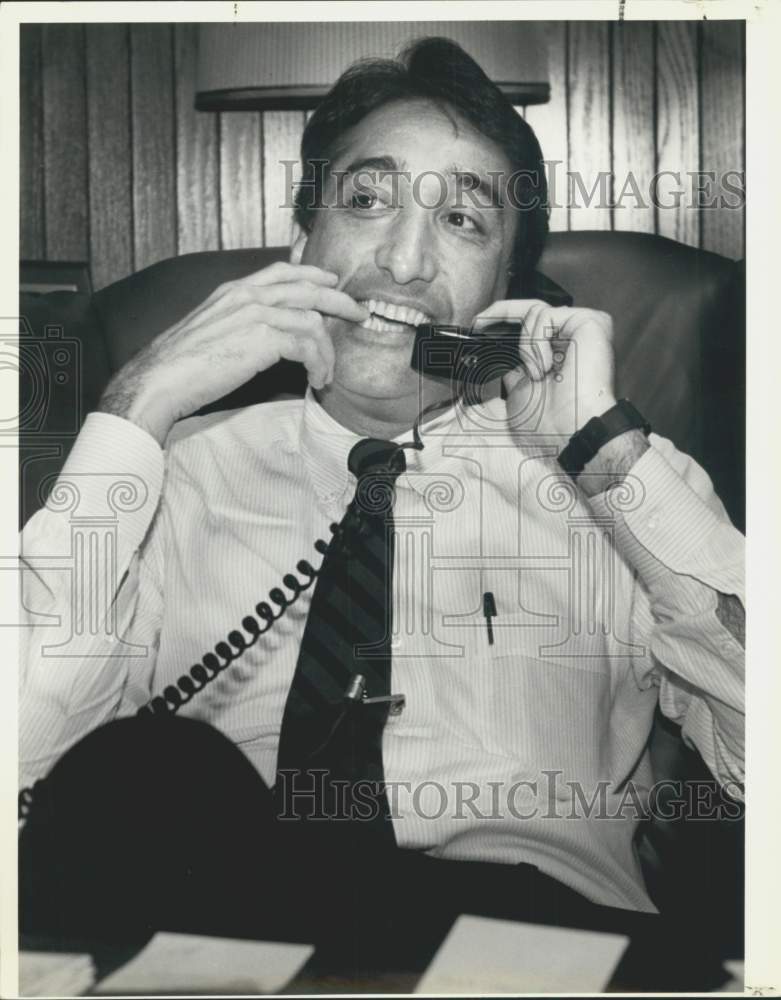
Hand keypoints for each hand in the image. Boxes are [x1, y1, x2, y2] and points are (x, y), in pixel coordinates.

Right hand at [98, 262, 367, 443]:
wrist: (160, 379)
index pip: (282, 271)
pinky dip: (319, 364)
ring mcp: (255, 314)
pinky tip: (317, 379)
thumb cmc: (181, 365)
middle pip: (307, 288)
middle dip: (339, 301)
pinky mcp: (262, 338)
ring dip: (327, 350)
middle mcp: (246, 295)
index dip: (313, 276)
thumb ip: (239, 324)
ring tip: (327, 372)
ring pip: (312, 320)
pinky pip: (307, 346)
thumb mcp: (211, 331)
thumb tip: (263, 337)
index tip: (332, 285)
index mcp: (233, 290)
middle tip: (359, 315)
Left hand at [473, 300, 616, 437]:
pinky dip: (536, 342)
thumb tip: (497, 356)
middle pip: (531, 308)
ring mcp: (582, 326)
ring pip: (535, 311)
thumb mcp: (519, 389)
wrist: (572, 429)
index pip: (529, 322)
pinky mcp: (590, 321)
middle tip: (477, 323)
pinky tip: (547, 367)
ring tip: (538, 374)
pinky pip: (545, 316)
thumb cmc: (552, 420)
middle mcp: (573, 335)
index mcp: (559, 349)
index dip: (502, 318)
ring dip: (526, 346)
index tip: (477, 326)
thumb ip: (513, 368)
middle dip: (499, 313)